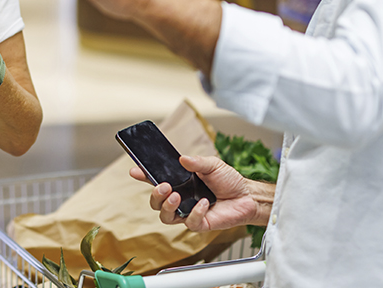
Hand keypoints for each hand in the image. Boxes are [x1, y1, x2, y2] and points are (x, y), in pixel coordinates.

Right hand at [129, 155, 260, 231]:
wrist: (247, 197)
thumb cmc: (229, 181)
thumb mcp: (213, 165)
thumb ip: (197, 162)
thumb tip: (182, 158)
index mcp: (181, 183)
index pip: (157, 180)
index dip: (144, 177)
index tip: (135, 171)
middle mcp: (181, 199)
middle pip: (156, 203)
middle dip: (155, 195)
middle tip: (164, 186)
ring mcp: (188, 212)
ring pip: (165, 217)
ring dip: (167, 206)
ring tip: (176, 196)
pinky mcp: (199, 224)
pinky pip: (189, 223)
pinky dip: (195, 212)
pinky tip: (204, 203)